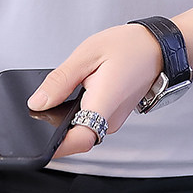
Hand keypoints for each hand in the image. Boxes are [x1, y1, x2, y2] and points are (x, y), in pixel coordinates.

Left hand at [27, 23, 162, 157]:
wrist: (157, 48)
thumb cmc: (130, 47)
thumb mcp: (87, 55)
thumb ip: (60, 80)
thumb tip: (37, 102)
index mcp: (105, 103)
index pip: (79, 139)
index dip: (56, 145)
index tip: (36, 140)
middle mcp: (110, 119)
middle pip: (74, 136)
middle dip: (53, 127)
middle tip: (39, 107)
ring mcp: (112, 120)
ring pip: (80, 128)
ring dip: (65, 117)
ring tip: (60, 93)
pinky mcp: (111, 116)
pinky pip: (88, 121)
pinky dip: (76, 111)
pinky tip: (73, 92)